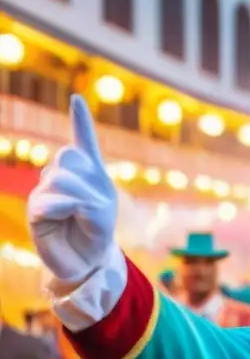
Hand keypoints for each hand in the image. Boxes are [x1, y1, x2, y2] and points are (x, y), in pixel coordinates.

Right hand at [27, 95, 117, 283]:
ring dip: (81, 198)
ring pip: (60, 179)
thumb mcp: (104, 211)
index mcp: (86, 172)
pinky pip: (46, 200)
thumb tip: (66, 196)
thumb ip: (89, 197)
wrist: (87, 259)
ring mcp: (46, 191)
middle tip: (97, 205)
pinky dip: (64, 206)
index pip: (81, 142)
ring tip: (85, 216)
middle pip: (68, 157)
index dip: (80, 120)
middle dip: (88, 180)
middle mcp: (62, 176)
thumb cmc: (98, 232)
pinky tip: (70, 212)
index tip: (77, 99)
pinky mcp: (36, 211)